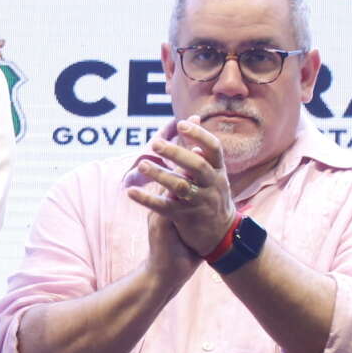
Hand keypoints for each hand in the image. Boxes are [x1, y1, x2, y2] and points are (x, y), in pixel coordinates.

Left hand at [125, 118, 236, 255]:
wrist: (221, 234)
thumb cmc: (212, 195)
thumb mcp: (212, 172)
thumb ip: (199, 147)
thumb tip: (192, 118)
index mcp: (218, 170)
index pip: (214, 148)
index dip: (200, 135)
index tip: (181, 124)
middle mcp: (213, 185)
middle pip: (197, 166)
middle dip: (177, 154)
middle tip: (155, 143)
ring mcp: (200, 202)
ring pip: (180, 187)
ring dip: (160, 175)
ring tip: (142, 165)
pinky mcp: (186, 218)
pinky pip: (164, 207)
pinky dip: (146, 199)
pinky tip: (130, 191)